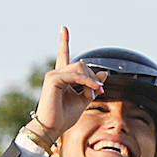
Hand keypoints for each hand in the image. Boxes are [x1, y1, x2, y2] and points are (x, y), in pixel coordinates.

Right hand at [31, 27, 107, 142]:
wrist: (52, 128)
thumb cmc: (64, 117)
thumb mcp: (83, 99)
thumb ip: (92, 86)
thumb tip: (104, 73)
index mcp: (62, 76)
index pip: (63, 55)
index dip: (64, 41)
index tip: (64, 28)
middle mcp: (56, 73)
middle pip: (81, 65)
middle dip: (93, 78)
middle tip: (99, 91)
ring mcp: (53, 75)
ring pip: (80, 68)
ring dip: (91, 81)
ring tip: (96, 92)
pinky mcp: (53, 79)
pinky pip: (75, 76)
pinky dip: (87, 82)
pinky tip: (93, 90)